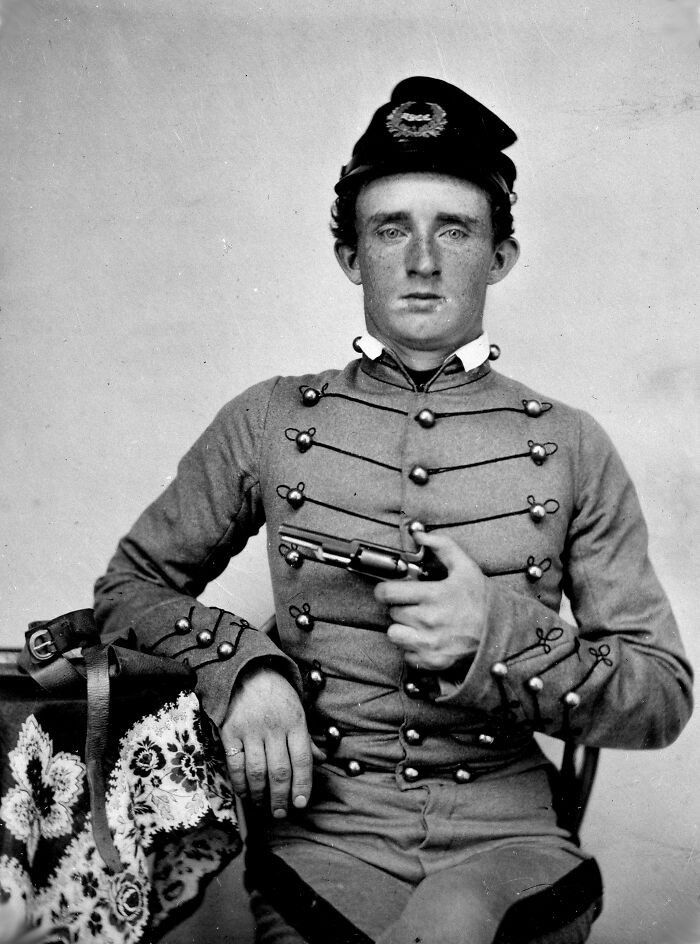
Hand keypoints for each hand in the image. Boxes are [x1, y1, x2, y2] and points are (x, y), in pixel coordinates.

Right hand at [221, 664, 325, 818]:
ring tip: (263, 806)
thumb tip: (321, 760)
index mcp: (295, 722)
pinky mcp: (230, 732)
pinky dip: (240, 783)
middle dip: (281, 797)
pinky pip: (235, 764)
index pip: (302, 760)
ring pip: (258, 771)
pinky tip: (245, 793)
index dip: (303, 785)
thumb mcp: (297, 710)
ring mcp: (251, 730)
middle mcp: (274, 727)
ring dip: (261, 795)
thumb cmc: (276, 694)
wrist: (246, 671)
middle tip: (281, 813)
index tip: (300, 804)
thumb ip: (307, 738)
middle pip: (280, 771)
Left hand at [374, 531, 487, 671]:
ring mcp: (430, 643)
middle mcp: (428, 620)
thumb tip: (419, 535)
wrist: (502, 632)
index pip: (388, 592)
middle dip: (399, 607)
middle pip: (392, 612)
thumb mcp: (465, 566)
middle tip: (414, 605)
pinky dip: (412, 648)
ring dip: (402, 628)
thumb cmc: (482, 599)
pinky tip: (426, 639)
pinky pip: (406, 655)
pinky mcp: (433, 661)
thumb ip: (442, 546)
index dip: (384, 590)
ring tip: (416, 623)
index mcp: (433, 595)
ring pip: (394, 634)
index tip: (389, 590)